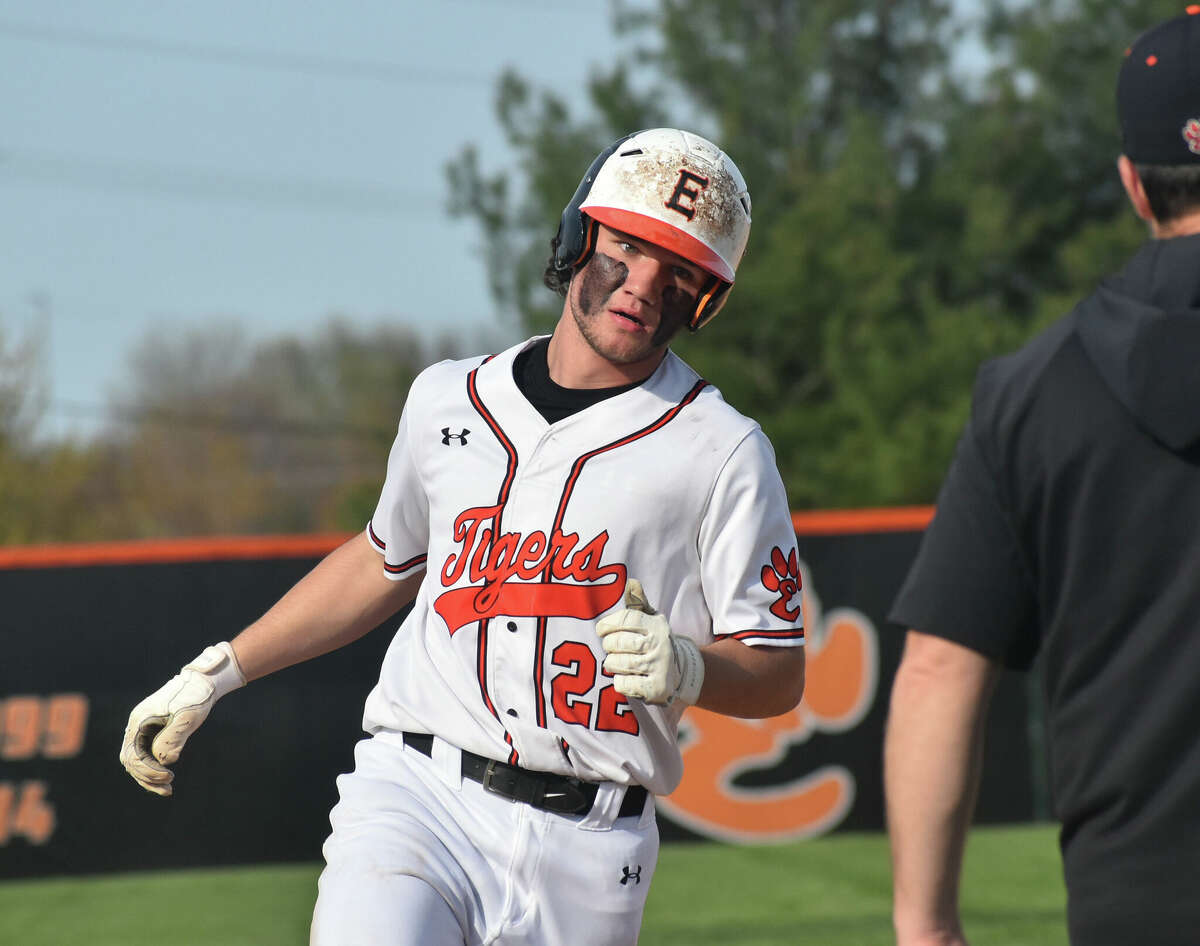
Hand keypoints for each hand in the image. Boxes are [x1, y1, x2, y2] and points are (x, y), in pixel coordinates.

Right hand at [119, 642, 244, 795]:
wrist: (204, 682)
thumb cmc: (195, 697)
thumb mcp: (187, 717)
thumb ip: (174, 737)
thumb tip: (165, 761)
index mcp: (139, 720)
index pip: (132, 755)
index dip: (148, 770)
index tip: (168, 776)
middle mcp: (137, 725)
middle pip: (131, 761)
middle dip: (147, 777)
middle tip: (169, 787)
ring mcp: (143, 728)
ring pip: (137, 760)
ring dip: (150, 776)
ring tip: (168, 789)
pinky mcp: (153, 732)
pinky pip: (147, 754)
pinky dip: (155, 767)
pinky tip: (168, 777)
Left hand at [596, 579, 704, 705]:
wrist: (678, 672)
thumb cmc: (654, 641)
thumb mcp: (651, 619)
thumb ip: (638, 602)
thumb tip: (631, 582)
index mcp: (656, 625)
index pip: (625, 619)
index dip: (607, 624)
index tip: (601, 629)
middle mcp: (660, 645)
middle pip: (617, 643)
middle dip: (608, 646)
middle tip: (611, 648)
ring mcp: (659, 668)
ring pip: (617, 663)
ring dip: (612, 664)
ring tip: (618, 662)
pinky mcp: (655, 689)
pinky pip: (622, 684)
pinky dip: (619, 681)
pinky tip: (627, 677)